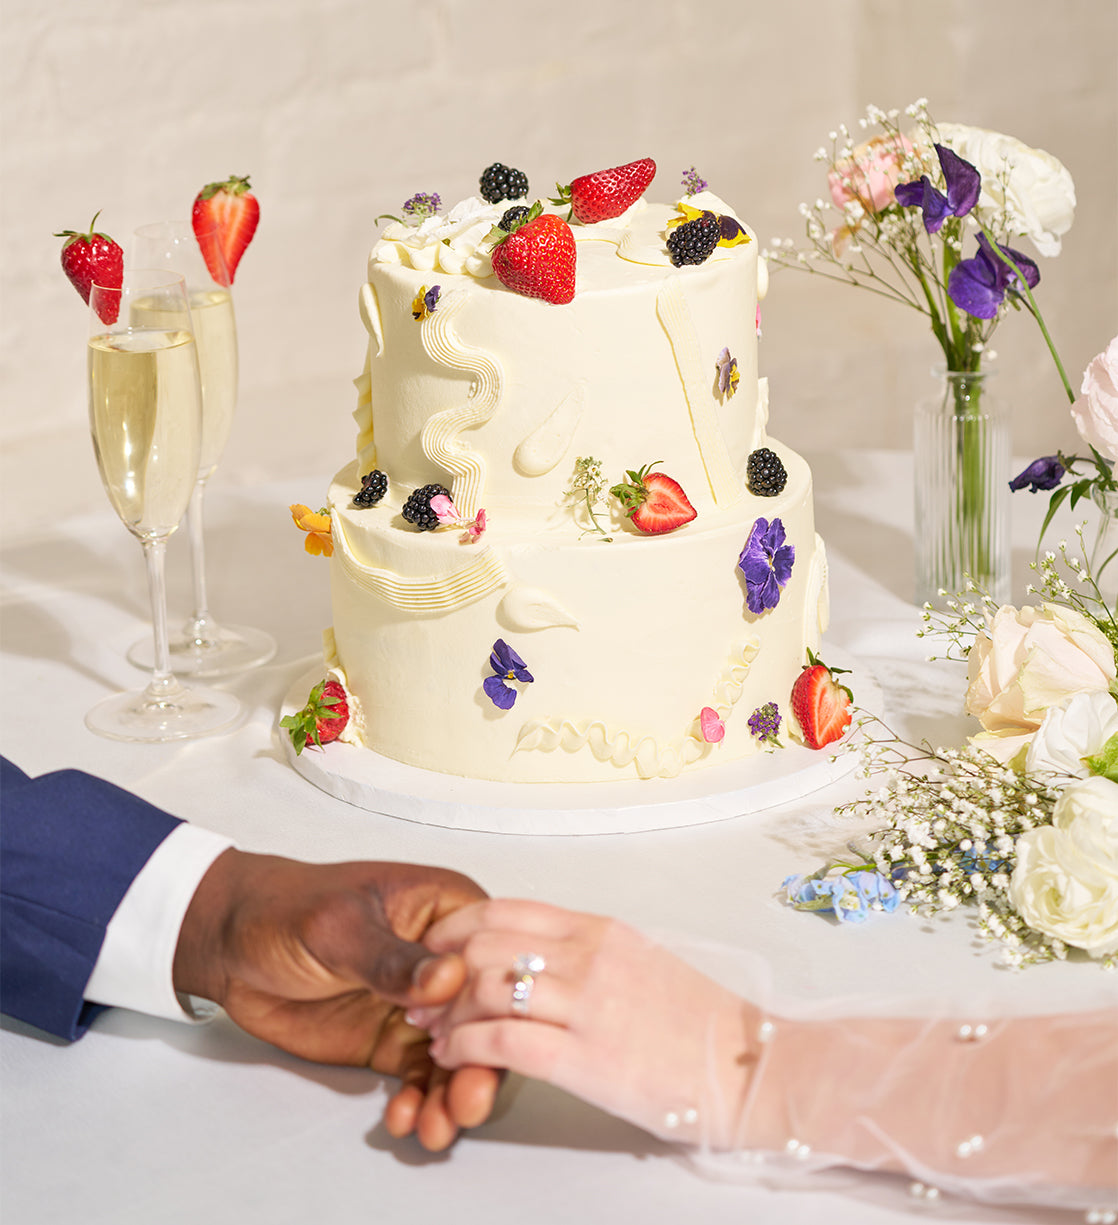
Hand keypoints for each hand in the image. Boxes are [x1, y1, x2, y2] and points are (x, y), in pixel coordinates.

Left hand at [172, 850, 499, 1149]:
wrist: (232, 945)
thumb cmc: (287, 908)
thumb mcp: (339, 927)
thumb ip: (391, 957)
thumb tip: (447, 978)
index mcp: (446, 910)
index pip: (493, 959)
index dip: (498, 1003)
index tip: (483, 1043)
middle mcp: (444, 959)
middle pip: (483, 1015)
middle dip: (480, 1064)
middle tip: (466, 1103)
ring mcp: (421, 1005)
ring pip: (458, 1055)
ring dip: (452, 1094)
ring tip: (436, 1127)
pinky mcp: (395, 1040)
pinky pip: (422, 1077)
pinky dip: (420, 1102)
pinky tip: (405, 1119)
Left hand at [411, 900, 758, 1145]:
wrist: (749, 1069)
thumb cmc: (699, 1023)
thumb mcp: (643, 963)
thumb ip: (590, 953)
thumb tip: (539, 957)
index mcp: (601, 930)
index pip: (508, 910)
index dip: (458, 926)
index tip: (435, 948)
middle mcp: (589, 957)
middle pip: (485, 943)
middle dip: (439, 969)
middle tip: (421, 994)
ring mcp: (587, 1005)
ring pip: (485, 988)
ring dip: (445, 1011)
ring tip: (433, 1031)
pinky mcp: (584, 1058)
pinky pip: (501, 1040)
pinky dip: (464, 1046)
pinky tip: (454, 1056)